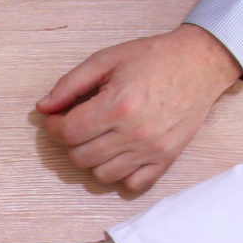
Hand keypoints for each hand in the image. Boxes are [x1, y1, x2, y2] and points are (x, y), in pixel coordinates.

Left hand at [37, 23, 242, 191]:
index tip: (57, 117)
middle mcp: (135, 133)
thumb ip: (69, 84)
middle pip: (80, 158)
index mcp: (117, 105)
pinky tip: (119, 153)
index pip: (68, 134)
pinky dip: (120, 174)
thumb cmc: (152, 57)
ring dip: (92, 159)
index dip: (54, 127)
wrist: (199, 63)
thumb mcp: (106, 59)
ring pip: (102, 175)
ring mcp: (152, 150)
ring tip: (98, 137)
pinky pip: (132, 185)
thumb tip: (43, 108)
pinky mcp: (167, 159)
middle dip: (70, 142)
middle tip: (78, 124)